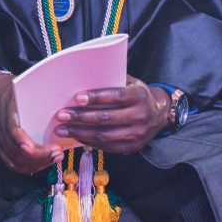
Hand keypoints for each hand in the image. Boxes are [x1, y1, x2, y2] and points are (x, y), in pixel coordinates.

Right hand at [0, 71, 62, 173]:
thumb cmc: (11, 89)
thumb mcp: (22, 86)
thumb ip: (38, 94)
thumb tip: (62, 99)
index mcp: (7, 111)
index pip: (12, 130)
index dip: (21, 141)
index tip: (33, 148)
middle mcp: (1, 130)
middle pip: (17, 151)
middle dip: (39, 156)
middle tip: (57, 152)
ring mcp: (0, 142)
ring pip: (16, 161)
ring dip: (37, 163)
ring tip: (55, 157)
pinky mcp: (1, 149)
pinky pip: (13, 164)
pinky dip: (30, 167)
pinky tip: (44, 163)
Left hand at [53, 76, 169, 154]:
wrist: (159, 115)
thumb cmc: (138, 95)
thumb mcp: (131, 82)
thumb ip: (113, 79)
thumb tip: (86, 74)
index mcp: (139, 96)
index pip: (116, 96)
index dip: (96, 97)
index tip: (77, 98)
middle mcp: (140, 116)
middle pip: (106, 118)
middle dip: (80, 118)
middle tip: (61, 115)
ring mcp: (136, 135)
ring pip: (104, 136)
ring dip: (79, 133)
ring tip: (61, 129)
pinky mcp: (131, 148)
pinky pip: (106, 147)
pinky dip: (89, 142)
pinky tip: (75, 136)